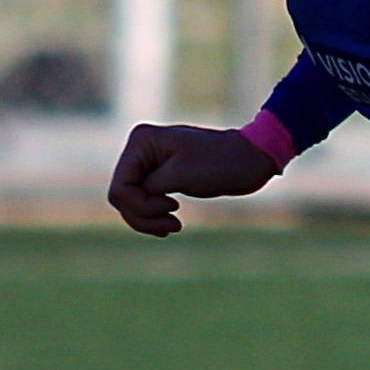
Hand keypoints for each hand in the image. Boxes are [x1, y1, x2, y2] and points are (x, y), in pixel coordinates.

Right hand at [108, 123, 277, 234]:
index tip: (172, 206)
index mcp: (141, 142)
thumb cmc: (221, 163)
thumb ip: (148, 186)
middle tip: (174, 226)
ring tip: (175, 227)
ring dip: (148, 222)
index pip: (120, 188)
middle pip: (121, 198)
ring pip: (129, 204)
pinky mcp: (158, 178)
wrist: (250, 160)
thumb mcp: (182, 175)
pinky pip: (143, 204)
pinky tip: (171, 225)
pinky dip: (153, 219)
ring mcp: (147, 164)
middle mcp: (139, 150)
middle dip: (144, 217)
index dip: (141, 206)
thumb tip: (123, 198)